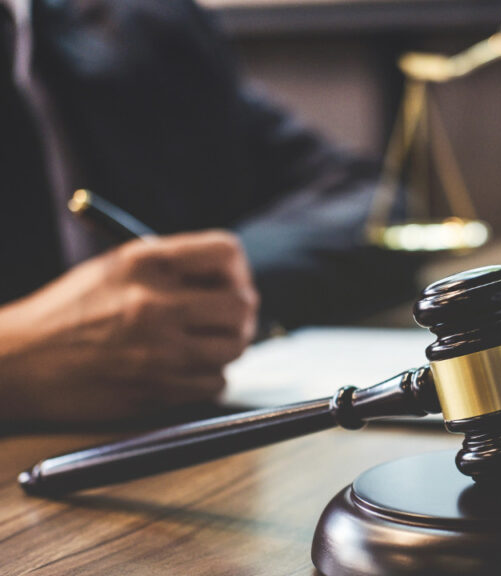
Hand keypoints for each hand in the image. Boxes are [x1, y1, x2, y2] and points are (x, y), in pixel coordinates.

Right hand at [0, 231, 258, 421]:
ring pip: (235, 346)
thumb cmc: (68, 312)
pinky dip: (207, 378)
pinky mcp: (156, 387)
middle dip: (239, 312)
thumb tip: (231, 278)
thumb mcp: (116, 269)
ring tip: (201, 344)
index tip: (228, 282)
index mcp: (146, 262)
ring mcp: (157, 348)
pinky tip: (183, 369)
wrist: (17, 361)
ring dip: (226, 347)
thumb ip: (172, 268)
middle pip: (242, 303)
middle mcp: (155, 302)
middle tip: (224, 320)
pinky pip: (214, 382)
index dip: (235, 269)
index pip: (227, 252)